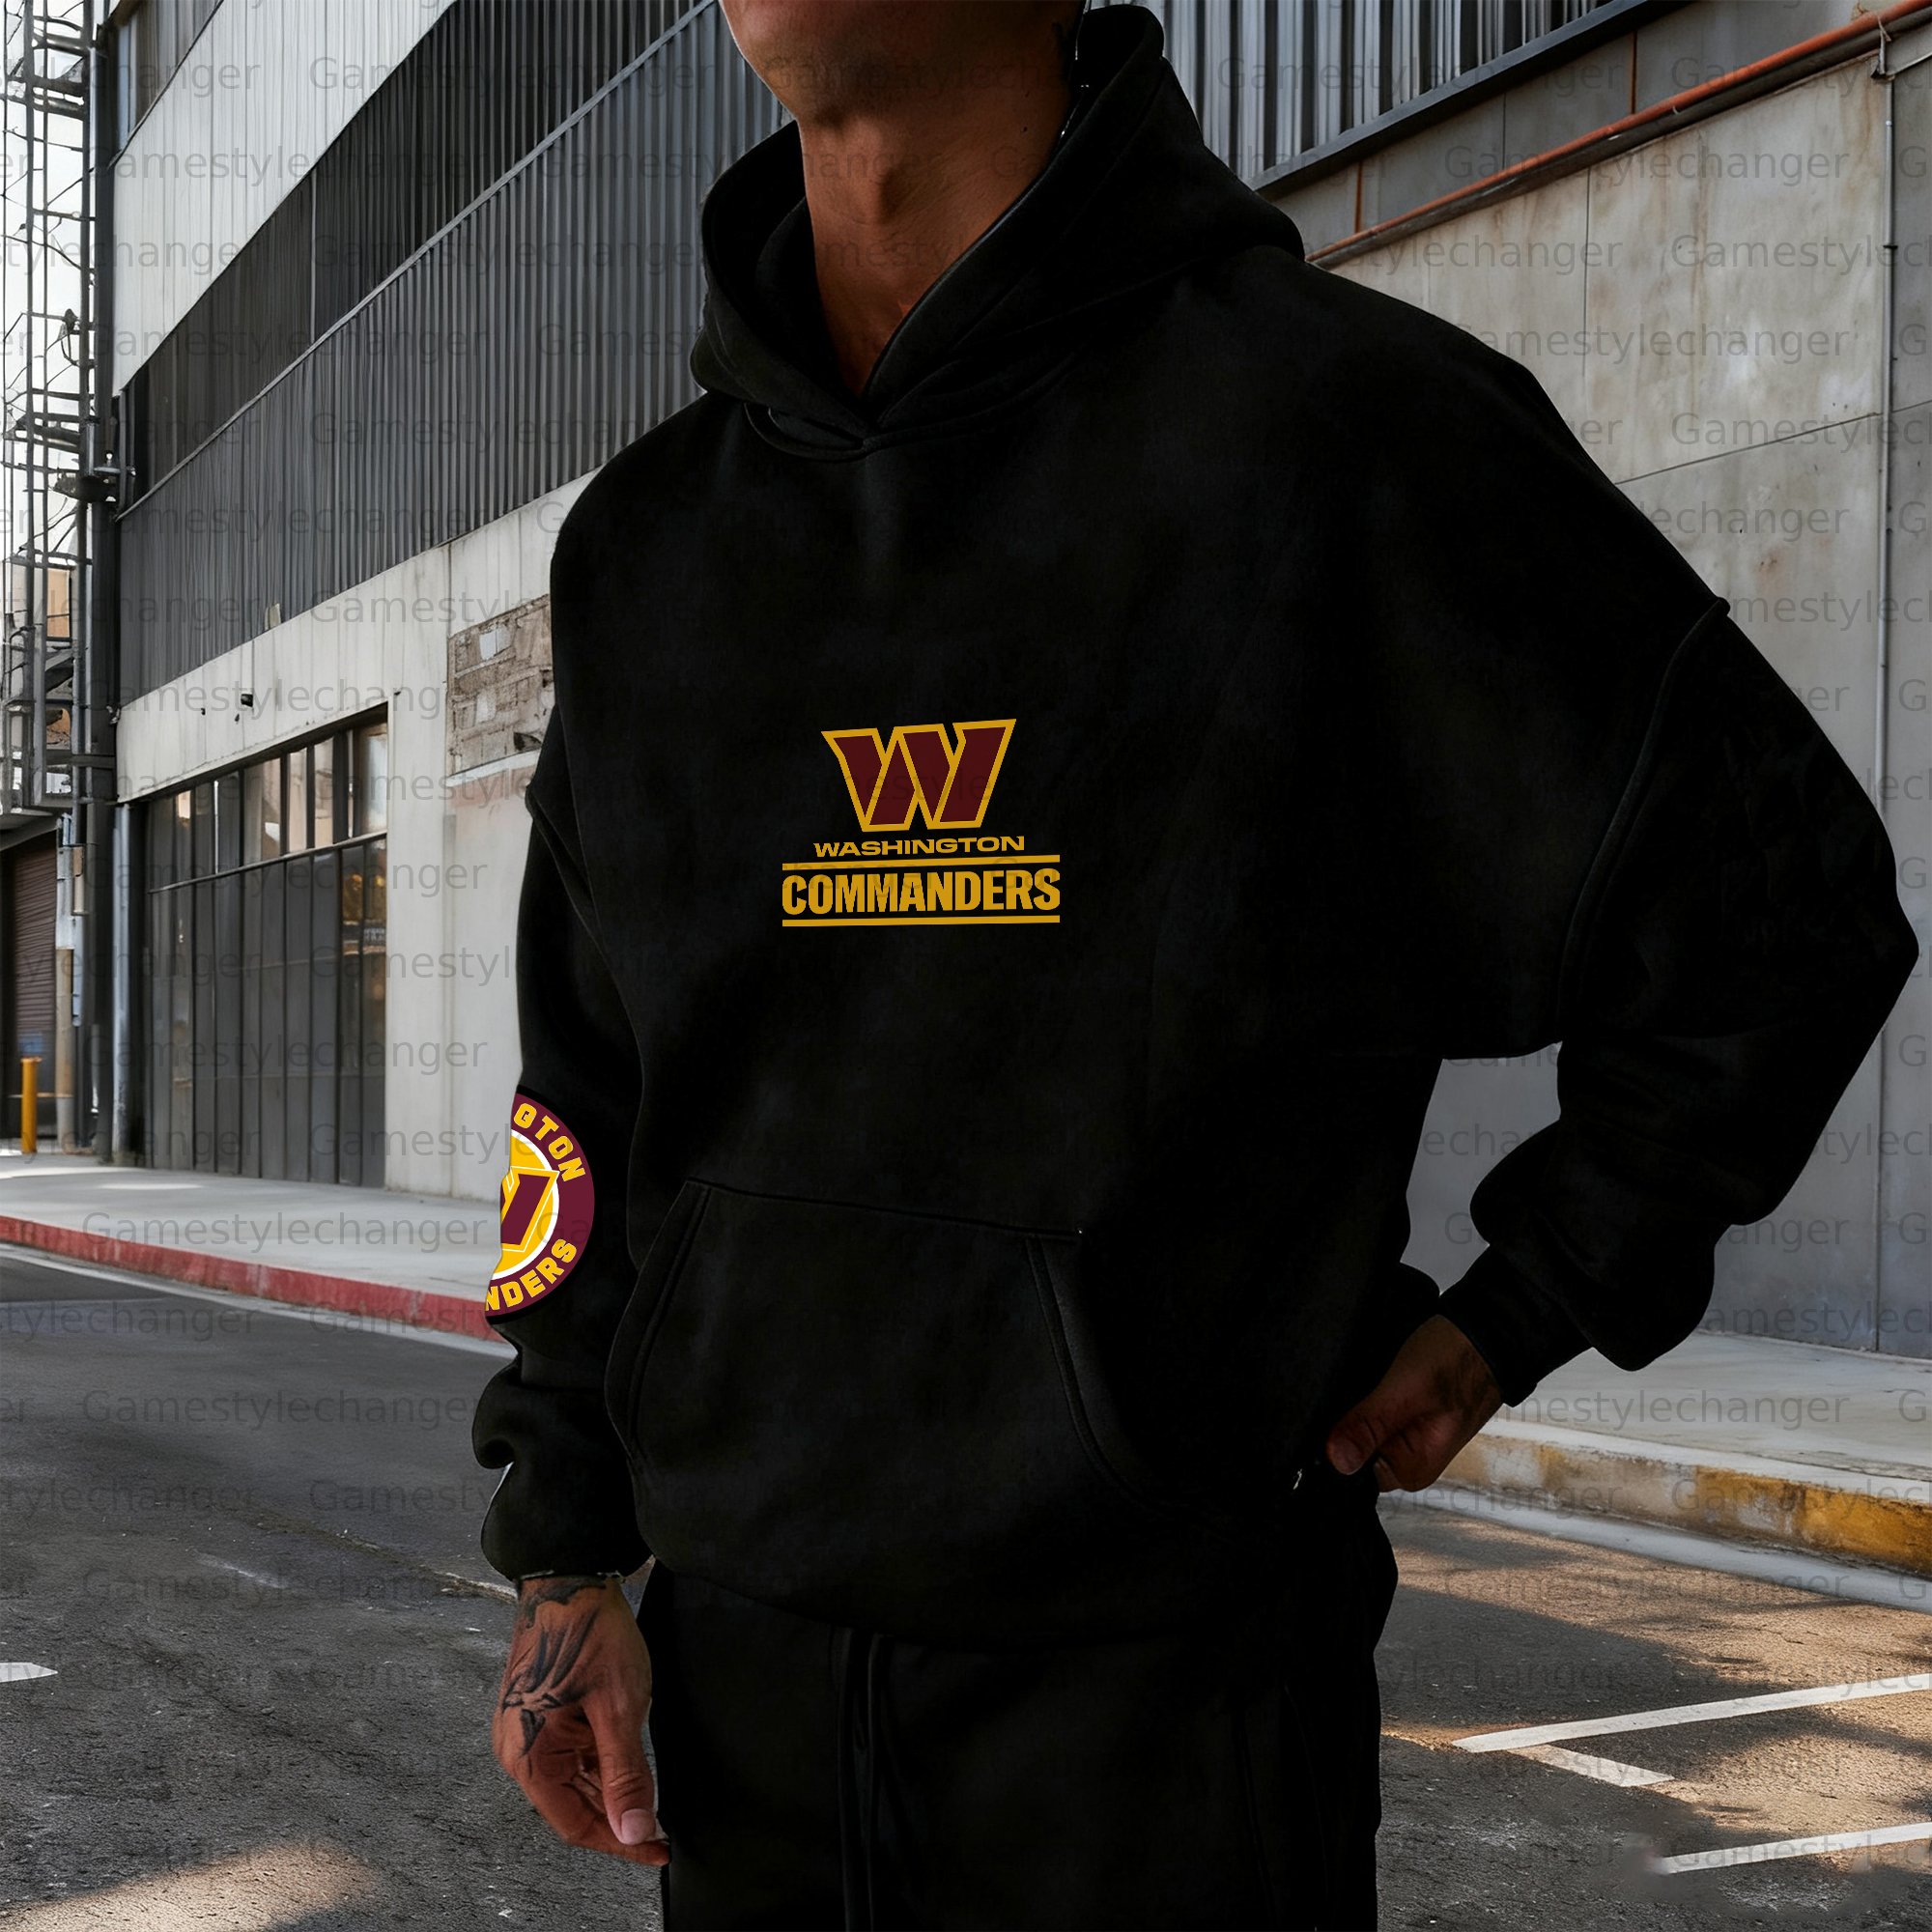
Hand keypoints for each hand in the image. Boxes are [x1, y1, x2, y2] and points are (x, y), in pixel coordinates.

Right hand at [492, 1573, 668, 1865]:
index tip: (655, 1849)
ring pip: (574, 1780)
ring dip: (610, 1789)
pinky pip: (572, 1754)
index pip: (575, 1823)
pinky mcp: (541, 1714)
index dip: (618, 1843)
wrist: (570, 1577)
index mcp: (527, 1756)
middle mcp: (520, 1750)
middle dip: (616, 1818)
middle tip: (661, 1828)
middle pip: (572, 1805)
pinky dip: (600, 1762)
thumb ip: (625, 1774)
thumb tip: (634, 1830)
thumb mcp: (618, 1708)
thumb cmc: (588, 1634)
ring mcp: (528, 1731)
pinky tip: (628, 1759)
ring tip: (650, 1795)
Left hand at [1323, 1314, 1502, 1492]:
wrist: (1484, 1332)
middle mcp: (1410, 1460)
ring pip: (1359, 1428)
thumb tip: (1338, 1460)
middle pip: (1353, 1448)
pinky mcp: (1404, 1418)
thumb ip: (1370, 1426)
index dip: (1337, 1441)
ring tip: (1376, 1379)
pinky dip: (1367, 1396)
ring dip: (1357, 1405)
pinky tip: (1376, 1378)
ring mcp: (1407, 1438)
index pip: (1350, 1471)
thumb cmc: (1457, 1360)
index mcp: (1412, 1469)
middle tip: (1367, 1388)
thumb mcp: (1406, 1390)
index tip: (1345, 1411)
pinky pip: (1372, 1415)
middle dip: (1347, 1419)